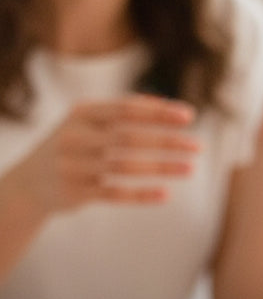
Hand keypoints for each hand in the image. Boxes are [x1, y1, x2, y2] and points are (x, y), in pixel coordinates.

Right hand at [4, 94, 197, 214]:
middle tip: (198, 147)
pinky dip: (142, 195)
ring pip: (124, 167)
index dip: (159, 112)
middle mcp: (75, 137)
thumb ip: (122, 113)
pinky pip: (114, 194)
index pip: (126, 109)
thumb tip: (165, 103)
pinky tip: (166, 195)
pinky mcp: (75, 193)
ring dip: (162, 168)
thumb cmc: (74, 146)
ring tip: (191, 169)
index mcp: (81, 113)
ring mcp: (72, 166)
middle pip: (128, 138)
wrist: (28, 184)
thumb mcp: (88, 123)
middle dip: (167, 141)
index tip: (189, 117)